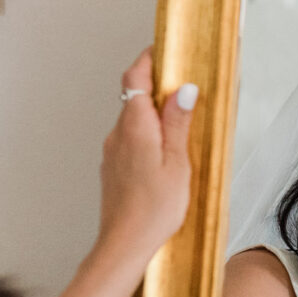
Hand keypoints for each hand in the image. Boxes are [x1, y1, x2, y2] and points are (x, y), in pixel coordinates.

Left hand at [94, 47, 197, 265]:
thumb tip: (184, 89)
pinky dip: (147, 136)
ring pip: (133, 121)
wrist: (124, 245)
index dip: (148, 60)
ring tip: (181, 125)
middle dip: (157, 88)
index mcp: (135, 127)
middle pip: (134, 98)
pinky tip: (165, 153)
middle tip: (184, 87)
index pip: (134, 79)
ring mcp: (112, 152)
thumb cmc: (154, 209)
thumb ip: (179, 123)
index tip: (165, 51)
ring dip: (153, 115)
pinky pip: (130, 140)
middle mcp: (118, 134)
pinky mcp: (113, 168)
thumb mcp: (178, 163)